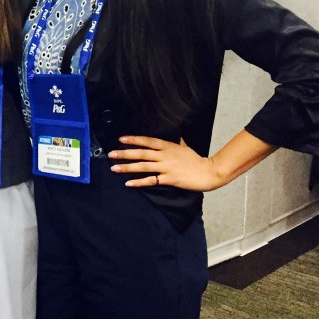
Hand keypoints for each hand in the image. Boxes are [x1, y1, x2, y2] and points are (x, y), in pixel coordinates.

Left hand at [108, 135, 226, 191]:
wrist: (208, 172)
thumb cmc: (196, 160)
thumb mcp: (185, 147)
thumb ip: (177, 142)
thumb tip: (176, 135)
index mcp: (168, 146)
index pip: (147, 141)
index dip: (134, 140)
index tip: (121, 139)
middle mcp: (165, 156)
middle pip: (141, 153)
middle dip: (124, 153)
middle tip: (110, 154)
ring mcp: (166, 167)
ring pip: (143, 166)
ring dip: (127, 167)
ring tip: (114, 168)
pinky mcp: (168, 179)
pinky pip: (151, 180)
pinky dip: (139, 182)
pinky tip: (128, 183)